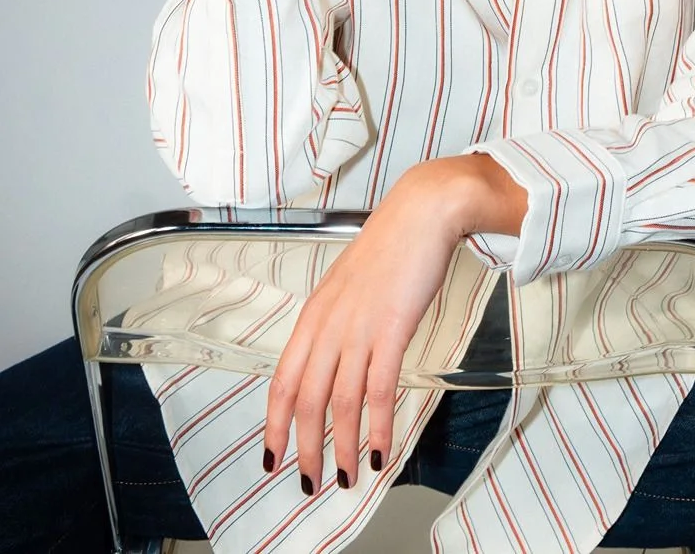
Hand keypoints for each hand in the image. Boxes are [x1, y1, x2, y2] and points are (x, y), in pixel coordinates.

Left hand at [262, 164, 465, 494]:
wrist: (422, 213)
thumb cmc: (391, 246)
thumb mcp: (350, 285)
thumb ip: (339, 320)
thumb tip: (335, 357)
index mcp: (315, 314)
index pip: (282, 379)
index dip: (275, 423)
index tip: (271, 455)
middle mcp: (329, 324)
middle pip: (306, 399)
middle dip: (305, 447)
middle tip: (309, 482)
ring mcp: (359, 327)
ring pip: (340, 401)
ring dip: (343, 447)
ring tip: (348, 478)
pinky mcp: (391, 328)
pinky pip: (379, 389)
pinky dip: (379, 426)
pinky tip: (382, 450)